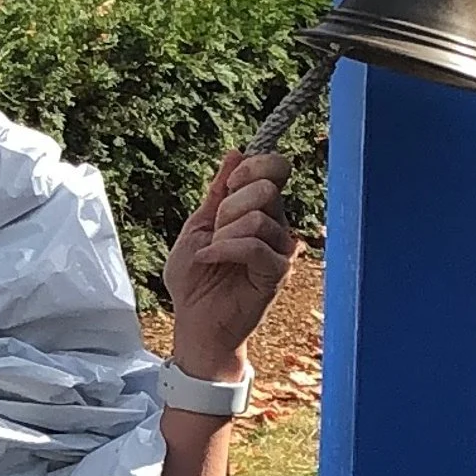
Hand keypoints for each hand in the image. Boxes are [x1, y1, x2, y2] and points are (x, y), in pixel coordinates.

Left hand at [162, 150, 298, 379]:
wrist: (194, 324)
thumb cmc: (194, 280)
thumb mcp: (198, 226)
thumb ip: (218, 191)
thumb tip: (236, 152)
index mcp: (259, 210)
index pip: (276, 168)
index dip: (252, 167)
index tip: (227, 186)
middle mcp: (277, 226)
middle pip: (267, 188)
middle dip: (229, 205)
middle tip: (214, 232)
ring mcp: (281, 250)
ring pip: (260, 217)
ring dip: (224, 233)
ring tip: (211, 253)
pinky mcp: (278, 273)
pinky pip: (256, 246)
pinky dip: (224, 250)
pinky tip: (208, 259)